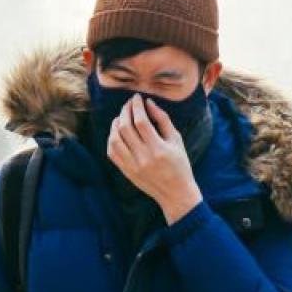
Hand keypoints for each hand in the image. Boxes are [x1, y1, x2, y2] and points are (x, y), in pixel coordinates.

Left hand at [106, 95, 202, 222]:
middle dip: (125, 111)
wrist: (175, 193)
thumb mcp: (176, 140)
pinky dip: (111, 139)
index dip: (137, 106)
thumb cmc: (180, 164)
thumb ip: (163, 120)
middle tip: (129, 104)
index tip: (137, 97)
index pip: (141, 122)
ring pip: (115, 140)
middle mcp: (143, 158)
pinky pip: (111, 152)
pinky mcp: (126, 171)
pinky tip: (117, 132)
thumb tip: (149, 103)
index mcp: (158, 149)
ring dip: (115, 124)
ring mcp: (132, 166)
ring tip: (121, 117)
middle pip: (125, 128)